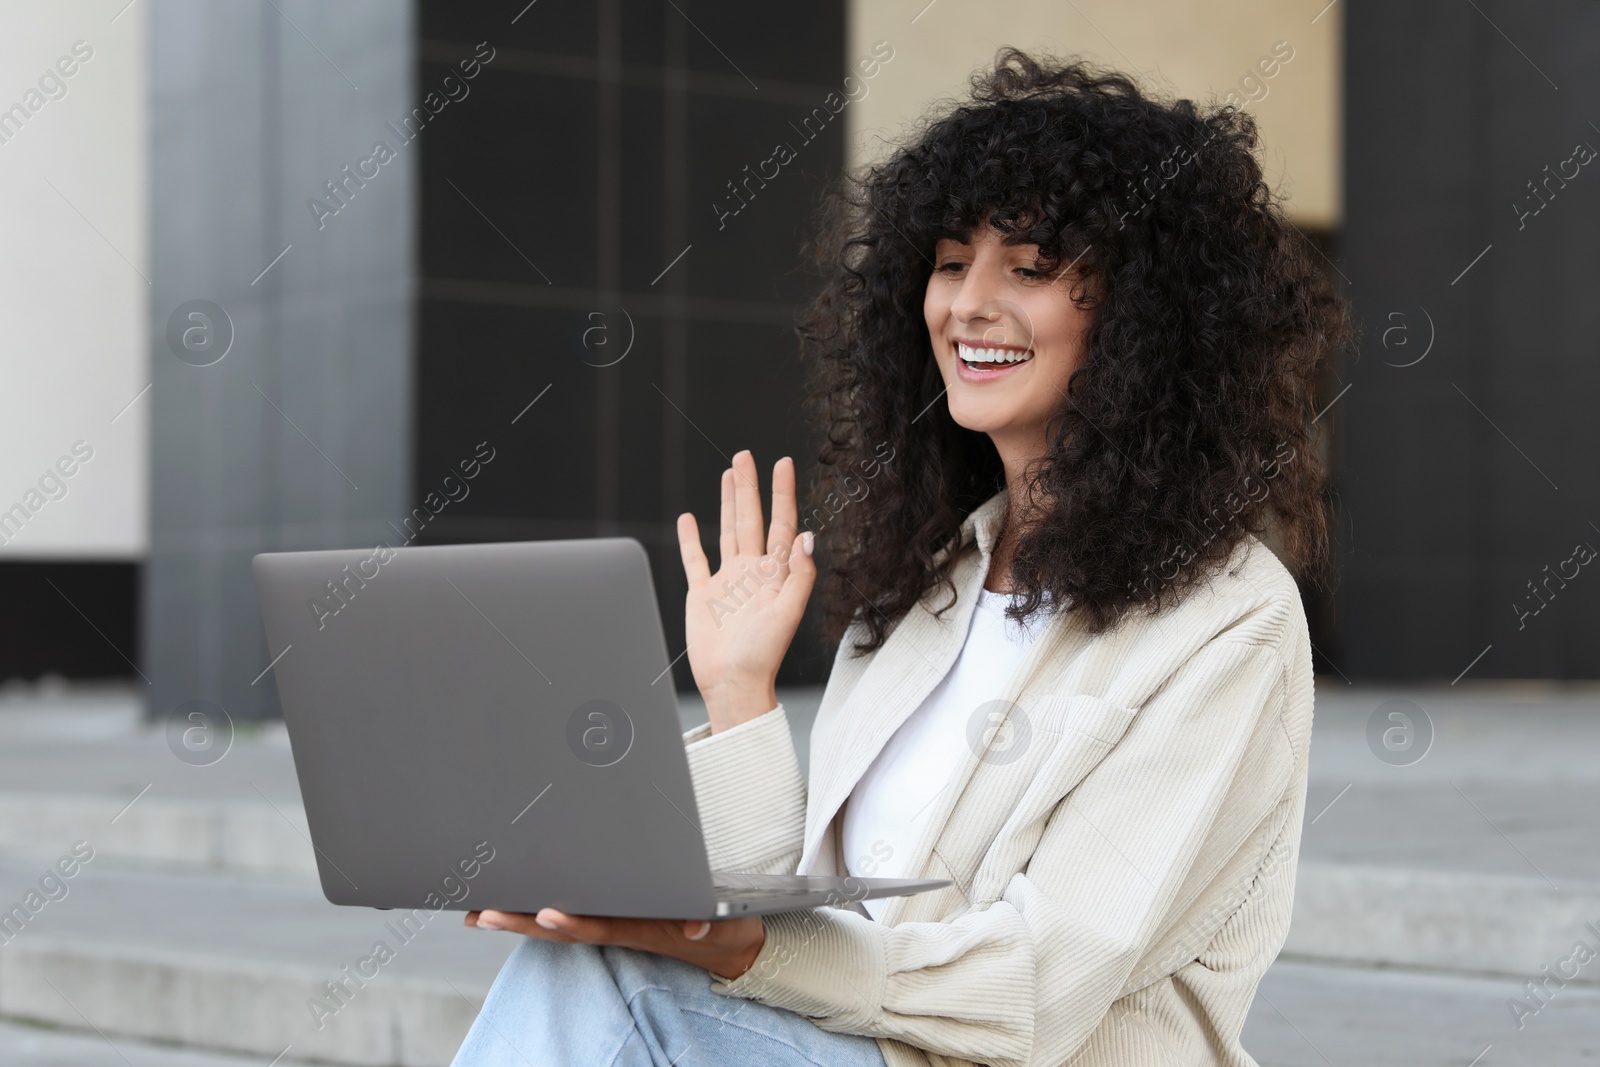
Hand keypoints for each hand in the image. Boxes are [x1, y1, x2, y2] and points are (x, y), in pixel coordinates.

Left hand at [465, 908, 765, 980]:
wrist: (730, 946)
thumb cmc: (722, 927)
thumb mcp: (725, 923)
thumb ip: (708, 923)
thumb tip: (694, 927)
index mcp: (645, 927)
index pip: (603, 926)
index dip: (574, 922)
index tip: (545, 912)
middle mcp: (622, 928)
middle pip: (568, 929)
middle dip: (525, 922)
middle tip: (488, 913)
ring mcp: (616, 926)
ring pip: (561, 926)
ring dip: (521, 921)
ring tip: (484, 913)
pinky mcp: (614, 920)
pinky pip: (569, 920)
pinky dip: (537, 916)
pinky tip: (510, 910)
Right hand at [676, 451, 815, 732]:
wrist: (732, 683)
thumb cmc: (763, 654)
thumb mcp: (789, 611)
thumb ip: (801, 573)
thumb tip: (808, 535)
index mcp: (775, 573)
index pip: (781, 523)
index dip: (782, 493)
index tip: (781, 464)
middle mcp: (751, 572)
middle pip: (751, 518)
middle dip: (749, 487)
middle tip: (746, 456)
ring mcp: (727, 581)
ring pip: (727, 531)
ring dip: (727, 503)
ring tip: (728, 475)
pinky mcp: (703, 594)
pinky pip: (695, 560)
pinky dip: (691, 539)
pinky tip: (690, 519)